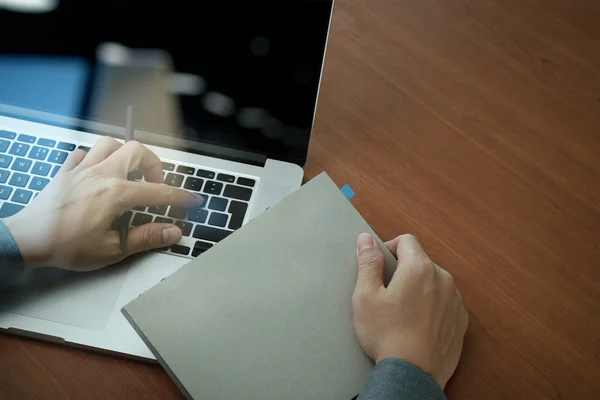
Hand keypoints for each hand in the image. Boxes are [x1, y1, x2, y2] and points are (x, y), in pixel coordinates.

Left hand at [4, 137, 202, 270]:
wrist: (25, 240)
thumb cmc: (64, 246)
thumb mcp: (112, 249)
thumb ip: (146, 237)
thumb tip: (173, 232)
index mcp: (116, 194)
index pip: (158, 191)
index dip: (180, 196)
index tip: (192, 200)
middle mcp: (101, 175)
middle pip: (137, 151)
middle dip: (153, 165)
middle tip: (154, 185)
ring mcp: (82, 170)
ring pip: (110, 144)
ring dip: (125, 155)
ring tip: (129, 173)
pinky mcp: (65, 172)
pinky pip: (84, 153)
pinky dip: (96, 158)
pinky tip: (98, 173)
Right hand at [352, 233, 467, 388]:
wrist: (412, 375)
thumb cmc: (387, 335)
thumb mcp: (366, 296)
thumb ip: (367, 262)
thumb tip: (366, 239)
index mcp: (420, 268)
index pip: (406, 240)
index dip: (389, 248)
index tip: (380, 267)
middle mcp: (443, 279)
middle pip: (421, 261)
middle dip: (404, 271)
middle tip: (387, 294)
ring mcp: (455, 301)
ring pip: (434, 282)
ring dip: (420, 288)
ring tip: (402, 312)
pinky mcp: (461, 321)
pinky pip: (445, 302)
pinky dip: (432, 307)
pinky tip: (417, 324)